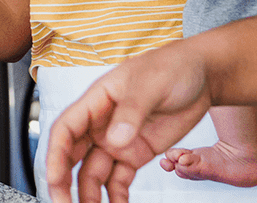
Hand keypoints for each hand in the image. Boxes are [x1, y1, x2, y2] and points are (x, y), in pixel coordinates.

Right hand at [46, 42, 212, 202]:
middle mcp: (101, 124)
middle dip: (64, 183)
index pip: (66, 129)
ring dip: (89, 195)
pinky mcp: (136, 154)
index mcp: (97, 100)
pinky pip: (119, 181)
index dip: (55, 154)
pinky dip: (116, 197)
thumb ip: (132, 111)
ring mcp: (118, 141)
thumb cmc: (171, 67)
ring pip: (93, 174)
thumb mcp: (151, 83)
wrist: (201, 75)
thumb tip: (115, 140)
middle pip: (72, 157)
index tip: (55, 178)